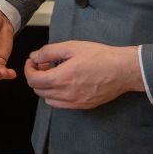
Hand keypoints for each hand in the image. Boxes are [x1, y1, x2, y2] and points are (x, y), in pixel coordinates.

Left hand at [23, 40, 143, 109]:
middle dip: (36, 76)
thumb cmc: (99, 56)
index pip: (33, 80)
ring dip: (46, 87)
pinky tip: (65, 83)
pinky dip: (56, 95)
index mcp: (62, 78)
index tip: (34, 61)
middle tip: (45, 65)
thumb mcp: (72, 47)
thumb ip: (49, 52)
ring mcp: (75, 103)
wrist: (123, 70)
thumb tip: (34, 57)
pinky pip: (61, 105)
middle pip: (38, 90)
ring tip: (55, 74)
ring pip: (48, 99)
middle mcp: (66, 94)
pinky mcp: (83, 106)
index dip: (29, 69)